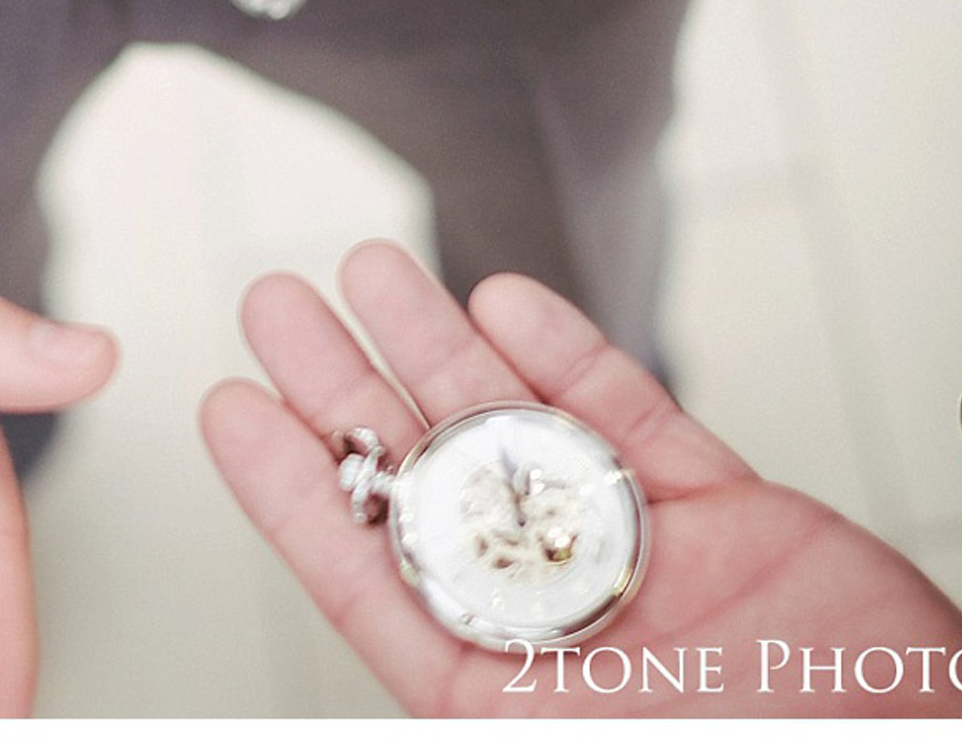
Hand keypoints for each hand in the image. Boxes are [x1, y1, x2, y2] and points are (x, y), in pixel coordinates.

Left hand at [200, 241, 961, 716]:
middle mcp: (562, 628)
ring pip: (520, 432)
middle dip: (347, 390)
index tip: (226, 407)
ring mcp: (647, 565)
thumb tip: (408, 694)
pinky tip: (505, 293)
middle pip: (429, 486)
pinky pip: (634, 424)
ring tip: (362, 262)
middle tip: (271, 299)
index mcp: (504, 699)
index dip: (293, 494)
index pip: (367, 581)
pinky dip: (572, 359)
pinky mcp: (735, 520)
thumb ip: (479, 704)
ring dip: (440, 345)